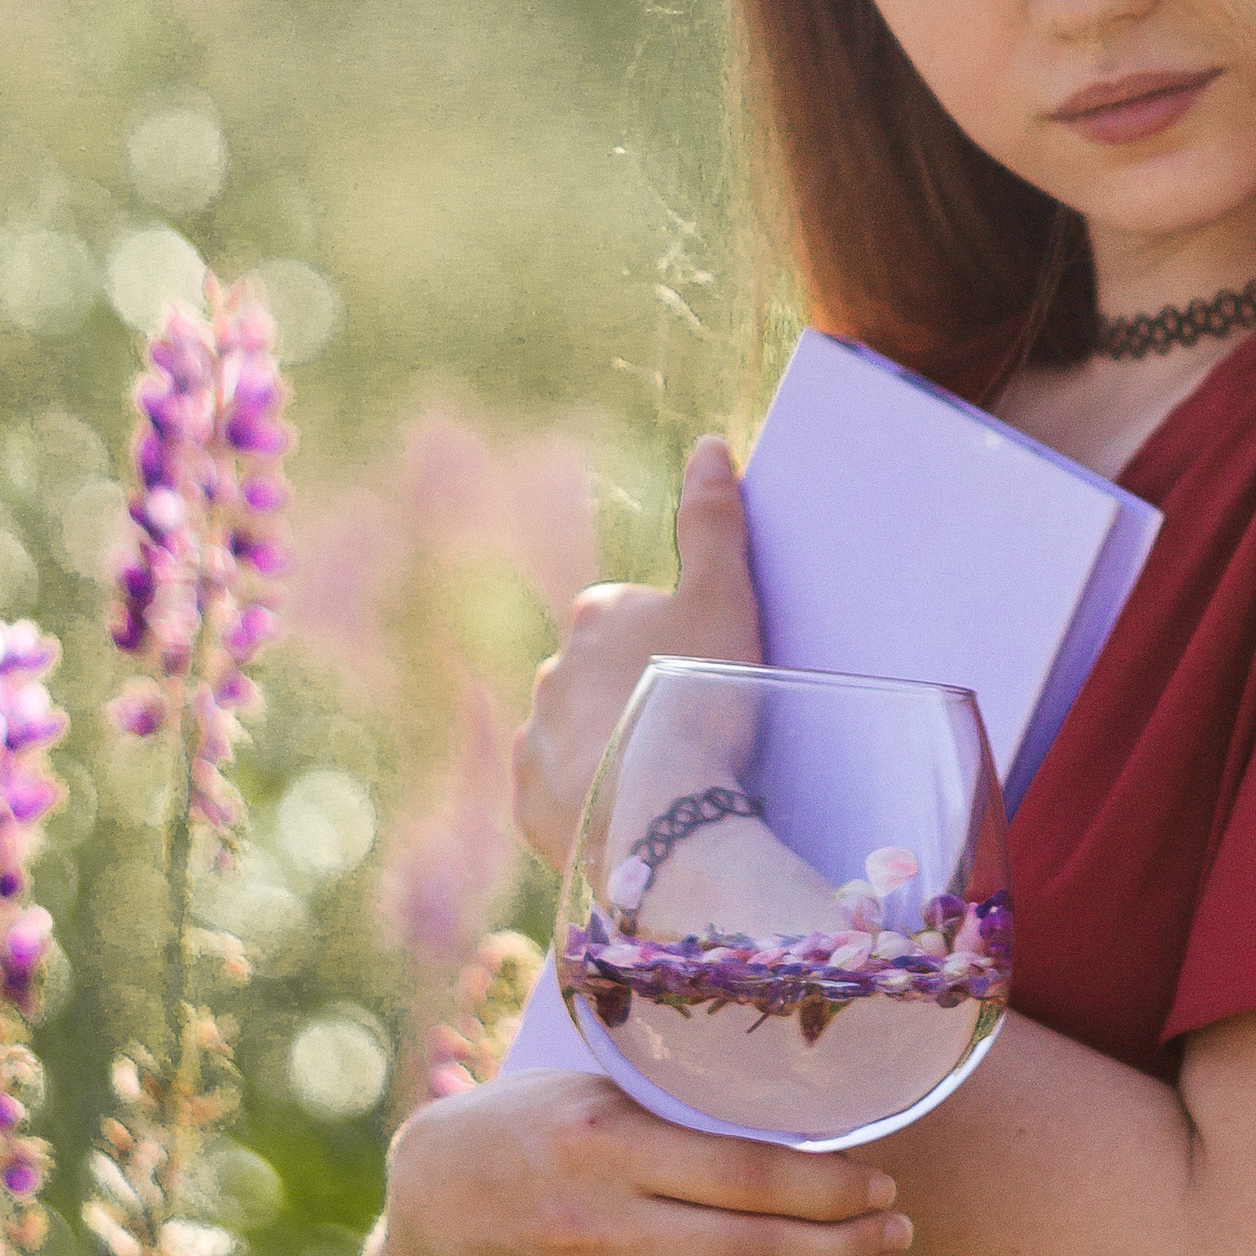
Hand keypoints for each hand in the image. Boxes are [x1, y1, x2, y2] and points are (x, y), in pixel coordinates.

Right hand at [376, 1065, 909, 1255]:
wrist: (439, 1194)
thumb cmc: (538, 1119)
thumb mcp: (604, 1084)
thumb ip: (687, 1102)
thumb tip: (806, 1097)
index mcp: (612, 1146)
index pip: (748, 1176)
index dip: (828, 1183)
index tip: (878, 1178)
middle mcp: (608, 1228)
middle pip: (752, 1252)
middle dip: (843, 1244)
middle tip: (899, 1228)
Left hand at [513, 434, 758, 879]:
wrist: (661, 811)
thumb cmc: (699, 696)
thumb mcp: (724, 598)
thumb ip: (713, 522)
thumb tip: (709, 445)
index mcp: (597, 614)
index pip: (630, 617)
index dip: (673, 645)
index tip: (704, 676)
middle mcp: (552, 669)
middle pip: (600, 676)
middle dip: (633, 696)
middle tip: (687, 731)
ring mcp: (536, 737)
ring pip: (578, 734)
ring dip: (609, 748)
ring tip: (661, 780)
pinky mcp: (530, 802)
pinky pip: (561, 793)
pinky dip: (590, 798)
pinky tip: (630, 811)